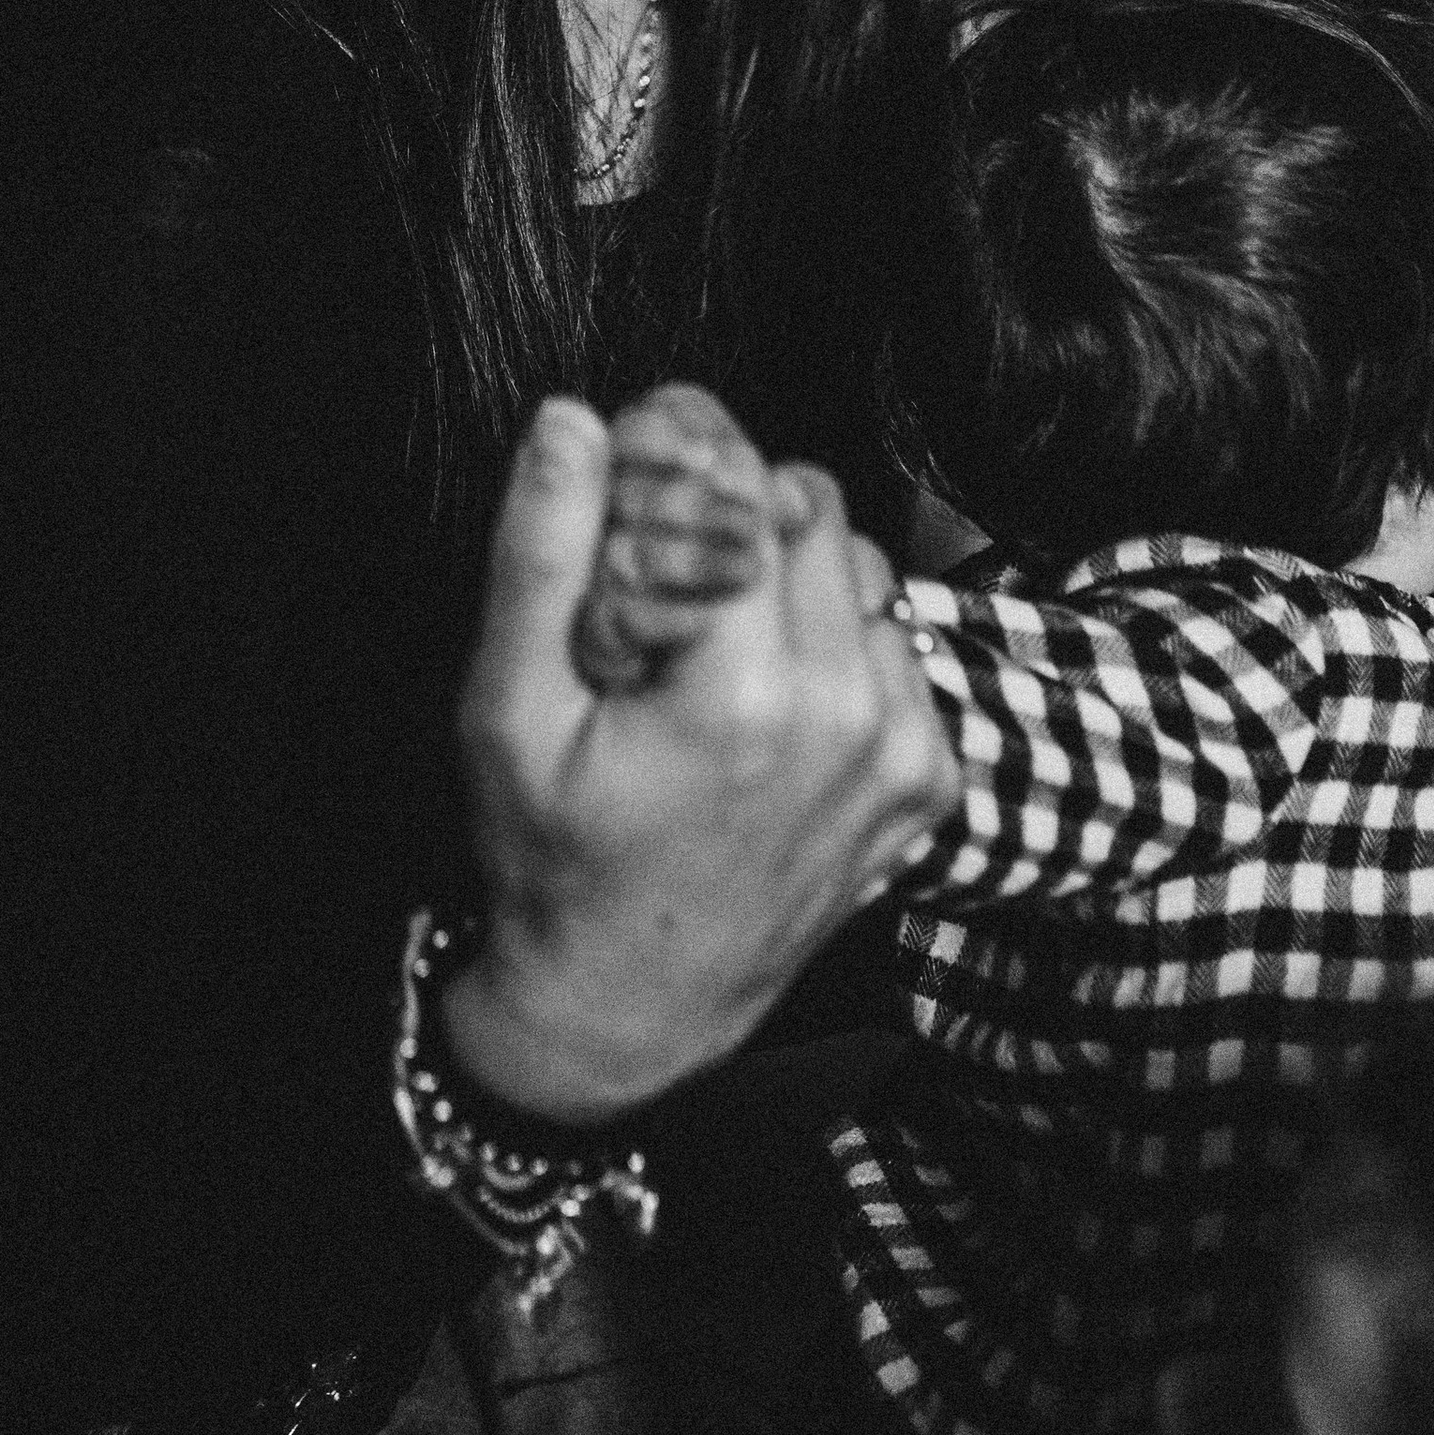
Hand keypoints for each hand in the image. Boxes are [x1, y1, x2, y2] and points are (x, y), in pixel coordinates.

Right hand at [443, 398, 953, 1125]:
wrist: (627, 1009)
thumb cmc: (552, 860)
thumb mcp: (505, 709)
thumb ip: (539, 555)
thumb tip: (571, 425)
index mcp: (742, 695)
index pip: (738, 477)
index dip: (672, 443)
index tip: (624, 459)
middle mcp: (847, 716)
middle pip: (807, 501)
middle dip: (726, 504)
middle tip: (650, 564)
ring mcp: (900, 753)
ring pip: (858, 561)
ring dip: (783, 566)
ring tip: (702, 639)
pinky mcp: (928, 779)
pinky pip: (890, 637)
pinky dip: (828, 636)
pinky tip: (758, 692)